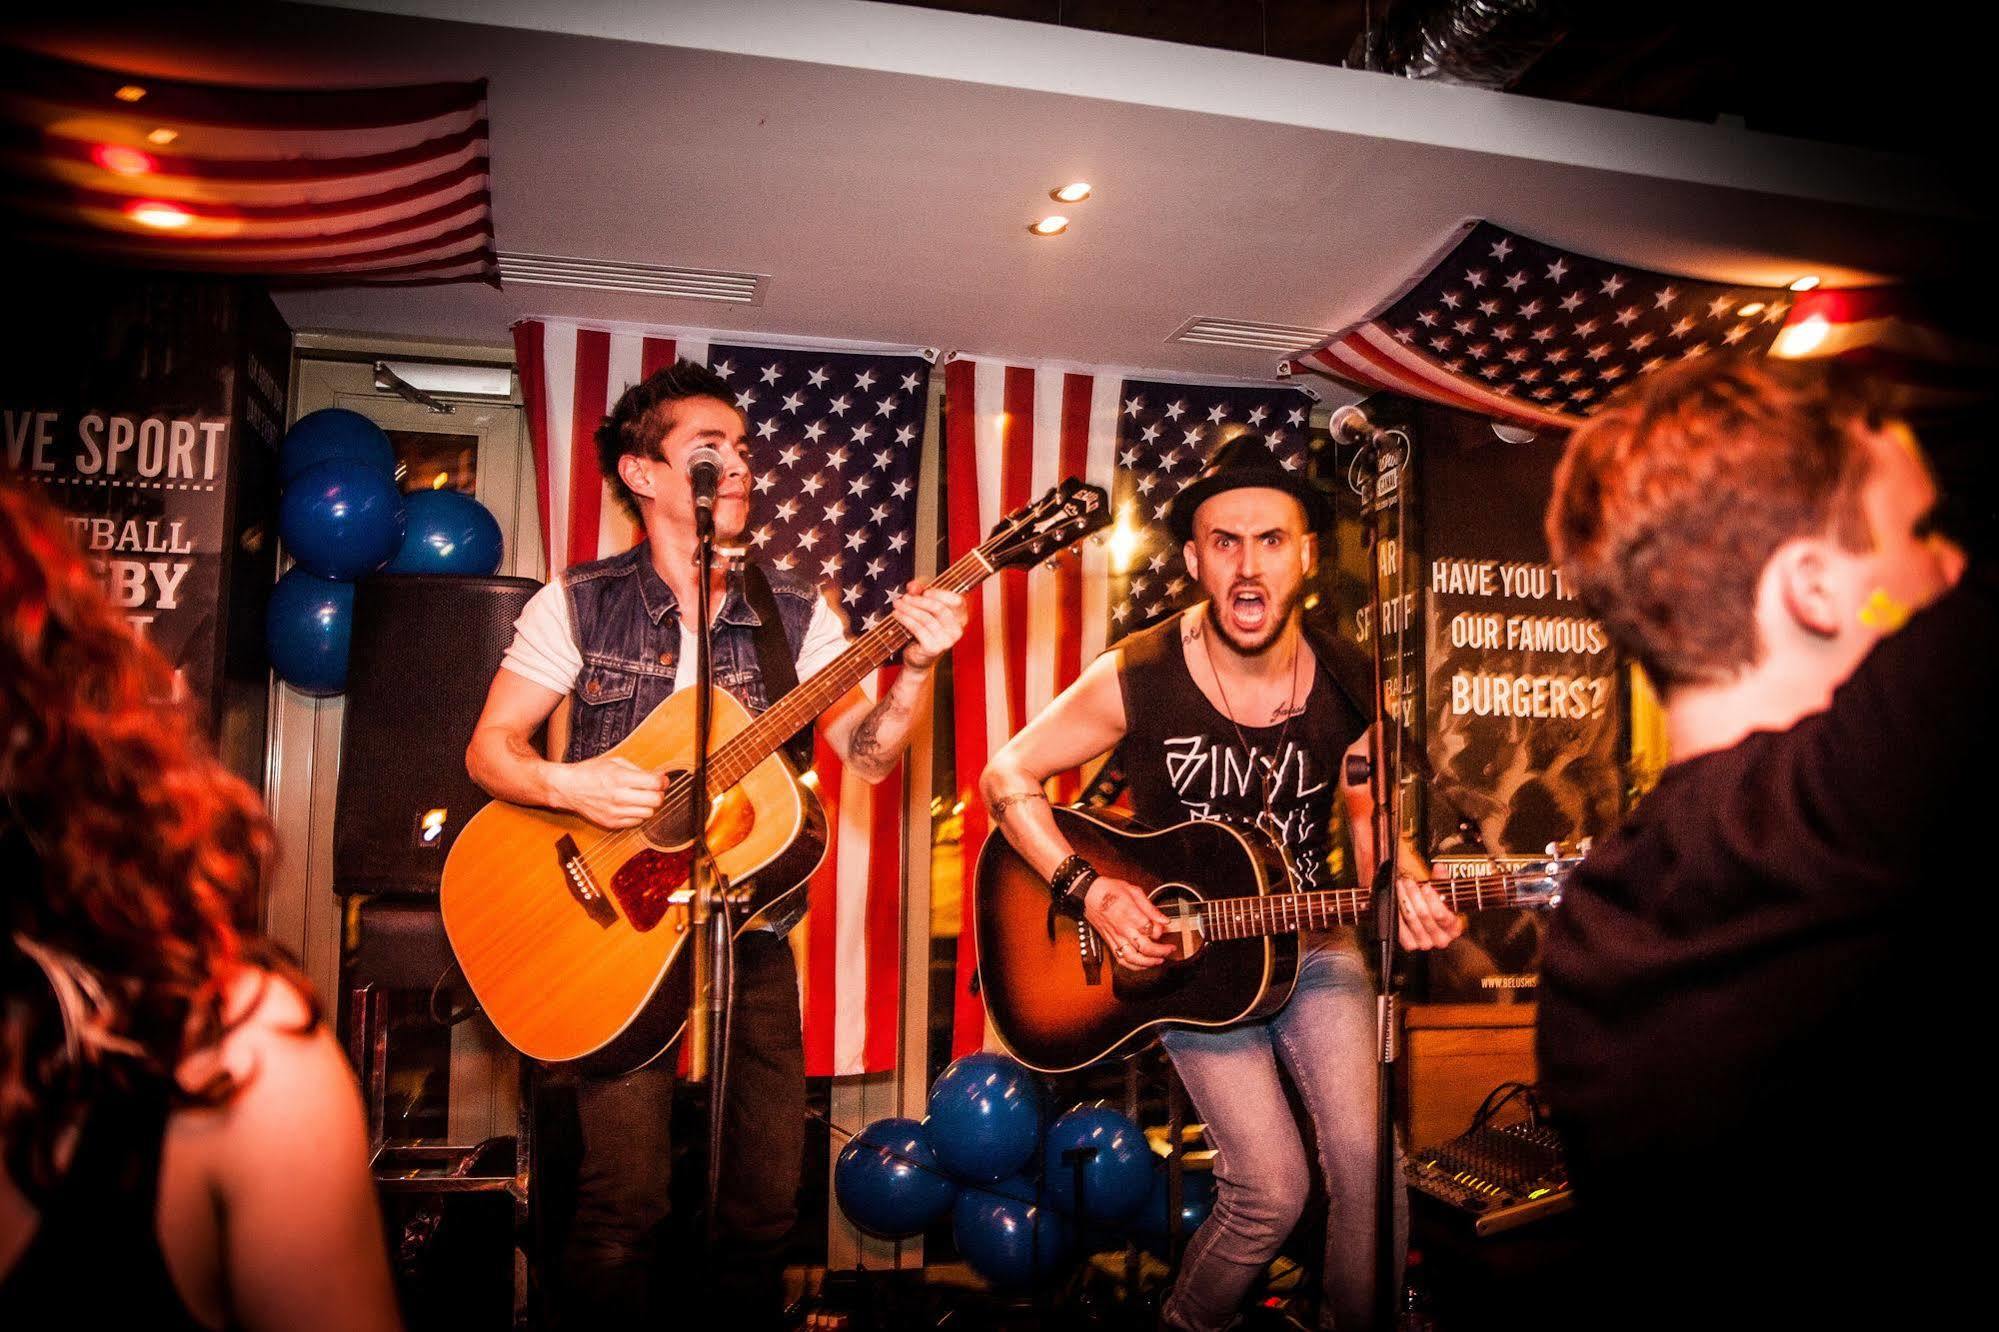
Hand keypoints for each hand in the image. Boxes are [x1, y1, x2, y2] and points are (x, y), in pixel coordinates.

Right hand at [549, 754, 665, 828]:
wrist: (568, 788)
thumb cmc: (590, 772)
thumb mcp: (615, 762)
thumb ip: (639, 770)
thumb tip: (660, 777)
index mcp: (620, 778)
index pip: (654, 783)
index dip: (663, 781)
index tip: (662, 780)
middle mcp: (618, 796)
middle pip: (655, 801)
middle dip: (659, 794)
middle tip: (654, 790)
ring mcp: (614, 812)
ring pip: (648, 813)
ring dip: (648, 805)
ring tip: (640, 798)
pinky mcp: (611, 823)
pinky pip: (636, 822)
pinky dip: (637, 814)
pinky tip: (630, 806)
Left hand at [893, 578, 968, 670]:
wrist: (919, 658)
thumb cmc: (925, 631)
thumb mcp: (924, 609)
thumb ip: (920, 593)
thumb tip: (913, 586)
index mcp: (961, 618)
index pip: (957, 601)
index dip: (940, 593)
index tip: (925, 592)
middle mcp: (957, 630)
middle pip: (940, 608)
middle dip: (919, 600)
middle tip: (905, 597)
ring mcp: (947, 641)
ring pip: (926, 618)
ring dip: (909, 609)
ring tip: (898, 604)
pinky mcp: (934, 648)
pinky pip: (918, 629)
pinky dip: (906, 619)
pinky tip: (897, 615)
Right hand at [1082, 877, 1173, 969]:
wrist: (1088, 893)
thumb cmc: (1109, 890)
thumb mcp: (1133, 891)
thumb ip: (1150, 907)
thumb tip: (1164, 919)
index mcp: (1131, 915)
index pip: (1152, 930)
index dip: (1161, 931)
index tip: (1165, 927)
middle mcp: (1124, 929)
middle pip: (1146, 948)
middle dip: (1162, 951)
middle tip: (1170, 949)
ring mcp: (1116, 937)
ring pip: (1134, 958)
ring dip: (1149, 963)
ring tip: (1159, 960)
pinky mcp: (1109, 942)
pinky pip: (1121, 960)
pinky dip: (1133, 966)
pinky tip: (1142, 964)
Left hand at [1395, 875, 1464, 950]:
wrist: (1426, 917)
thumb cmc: (1435, 904)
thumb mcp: (1442, 891)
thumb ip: (1442, 879)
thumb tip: (1439, 868)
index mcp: (1454, 928)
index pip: (1442, 915)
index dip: (1433, 899)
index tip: (1426, 886)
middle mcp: (1441, 939)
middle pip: (1425, 915)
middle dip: (1415, 895)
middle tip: (1408, 882)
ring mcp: (1425, 943)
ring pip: (1412, 919)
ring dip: (1404, 900)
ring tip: (1401, 886)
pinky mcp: (1411, 944)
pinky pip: (1401, 930)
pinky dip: (1398, 914)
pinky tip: (1396, 902)